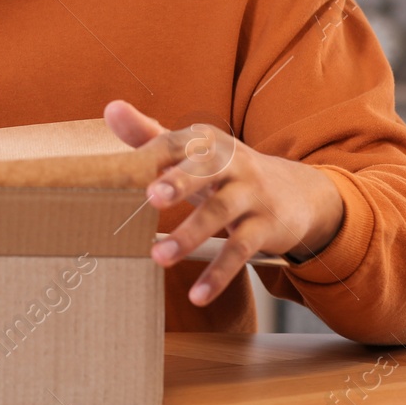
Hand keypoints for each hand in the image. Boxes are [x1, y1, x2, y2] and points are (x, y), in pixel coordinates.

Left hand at [102, 100, 343, 305]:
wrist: (294, 192)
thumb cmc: (223, 172)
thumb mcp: (194, 153)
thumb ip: (151, 136)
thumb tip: (111, 109)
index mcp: (208, 142)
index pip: (178, 143)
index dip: (153, 155)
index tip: (126, 171)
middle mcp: (232, 162)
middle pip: (206, 168)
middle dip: (181, 180)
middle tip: (152, 197)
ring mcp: (251, 194)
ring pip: (220, 213)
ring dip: (189, 235)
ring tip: (159, 257)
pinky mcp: (264, 227)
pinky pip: (240, 250)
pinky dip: (218, 273)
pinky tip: (198, 295)